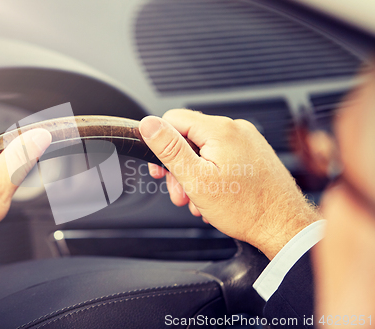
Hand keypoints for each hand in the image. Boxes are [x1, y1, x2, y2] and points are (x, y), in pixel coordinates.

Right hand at [139, 110, 319, 258]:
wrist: (283, 226)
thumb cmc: (246, 208)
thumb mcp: (196, 179)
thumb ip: (169, 148)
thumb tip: (148, 124)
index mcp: (220, 130)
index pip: (173, 119)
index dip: (160, 144)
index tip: (160, 168)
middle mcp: (236, 129)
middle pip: (189, 138)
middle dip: (179, 168)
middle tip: (181, 193)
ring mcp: (247, 142)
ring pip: (205, 151)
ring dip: (195, 176)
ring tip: (200, 201)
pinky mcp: (254, 154)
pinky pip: (222, 158)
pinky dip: (212, 176)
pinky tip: (214, 198)